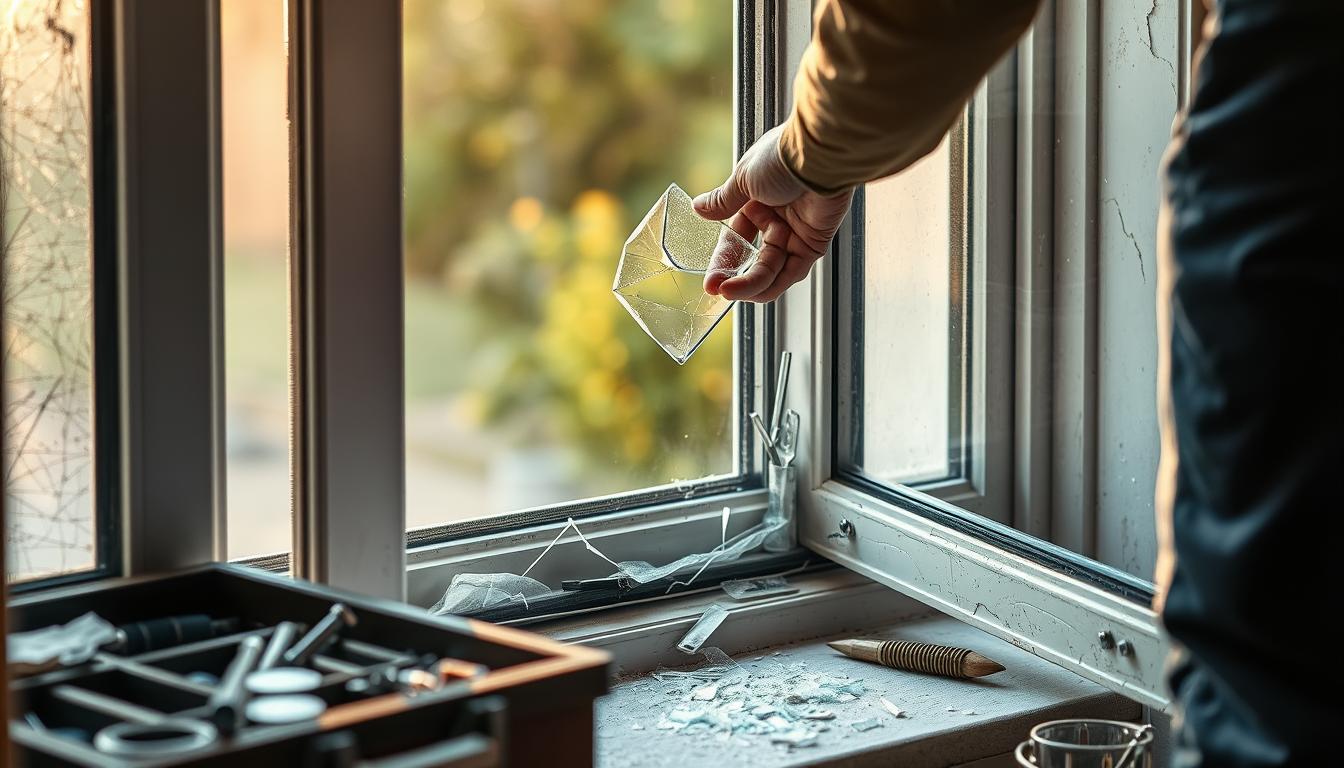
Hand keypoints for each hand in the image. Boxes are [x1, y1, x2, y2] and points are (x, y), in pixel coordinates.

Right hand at [694, 125, 853, 301]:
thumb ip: (722, 201)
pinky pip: (792, 272)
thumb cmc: (780, 159)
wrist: (817, 157)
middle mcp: (777, 218)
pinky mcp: (814, 243)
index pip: (736, 239)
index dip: (723, 260)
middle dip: (736, 277)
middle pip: (754, 259)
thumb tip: (697, 208)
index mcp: (757, 201)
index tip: (710, 280)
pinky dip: (775, 284)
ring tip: (732, 291)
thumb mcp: (743, 180)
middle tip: (719, 290)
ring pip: (772, 270)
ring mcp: (796, 232)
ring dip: (752, 283)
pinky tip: (756, 290)